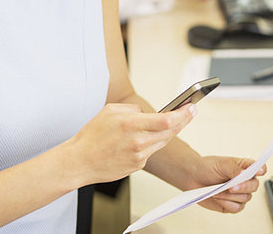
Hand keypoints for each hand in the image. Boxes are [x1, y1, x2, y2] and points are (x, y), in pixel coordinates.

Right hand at [71, 103, 195, 185]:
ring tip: (175, 120)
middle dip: (183, 120)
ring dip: (170, 131)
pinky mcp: (138, 165)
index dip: (182, 114)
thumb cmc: (92, 135)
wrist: (81, 161)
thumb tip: (146, 113)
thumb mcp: (110, 110)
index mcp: (131, 124)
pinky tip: (148, 137)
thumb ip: (132, 109)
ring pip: (163, 141)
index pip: (166, 120)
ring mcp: (139, 156)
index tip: (191, 107)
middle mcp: (138, 142)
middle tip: (191, 111)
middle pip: (170, 131)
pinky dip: (153, 142)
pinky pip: (151, 150)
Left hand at [190, 155, 266, 213]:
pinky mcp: (232, 204)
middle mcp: (244, 180)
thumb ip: (234, 169)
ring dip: (230, 195)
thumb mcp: (221, 164)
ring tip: (217, 190)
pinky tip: (217, 197)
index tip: (260, 171)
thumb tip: (244, 174)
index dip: (261, 169)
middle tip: (231, 187)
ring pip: (245, 198)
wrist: (193, 178)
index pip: (258, 167)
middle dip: (243, 187)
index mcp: (243, 167)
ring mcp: (239, 193)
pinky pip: (236, 208)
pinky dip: (226, 203)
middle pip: (254, 186)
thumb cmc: (207, 167)